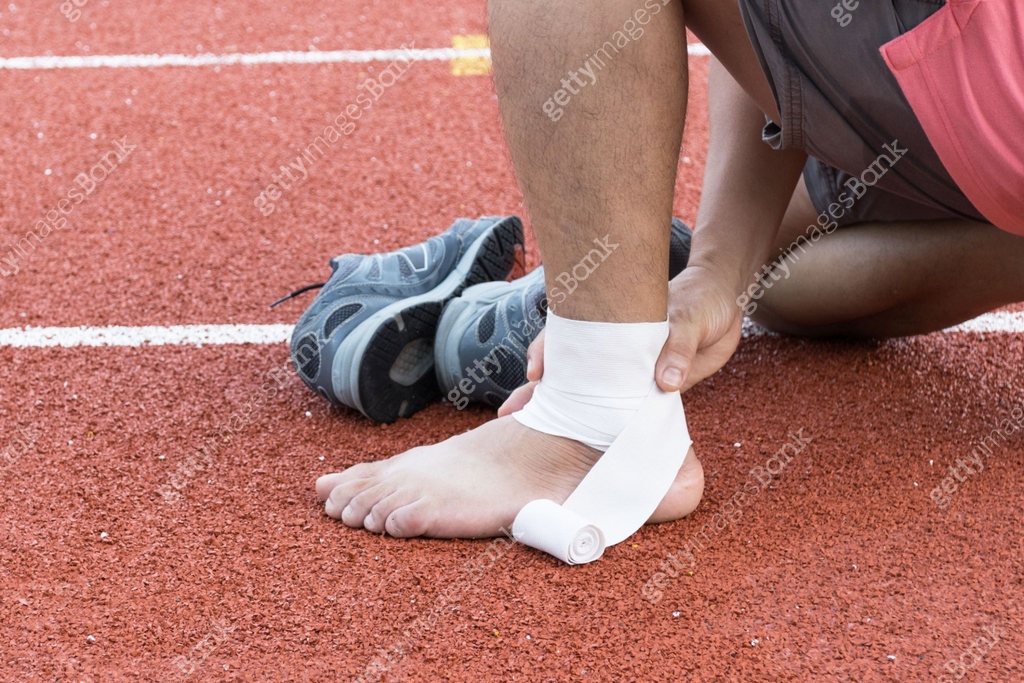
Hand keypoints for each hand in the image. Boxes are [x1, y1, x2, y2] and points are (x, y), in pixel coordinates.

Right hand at [498, 262, 742, 415]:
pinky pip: (620, 410)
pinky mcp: (645, 389)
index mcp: (614, 324)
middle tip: (509, 414)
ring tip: (530, 434)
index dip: (547, 352)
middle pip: (565, 368)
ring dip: (562, 413)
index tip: (534, 374)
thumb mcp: (691, 318)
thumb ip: (677, 348)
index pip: (569, 336)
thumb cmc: (700, 301)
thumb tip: (665, 383)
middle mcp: (612, 348)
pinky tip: (583, 445)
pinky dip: (602, 426)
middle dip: (536, 391)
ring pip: (586, 392)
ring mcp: (625, 371)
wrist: (725, 304)